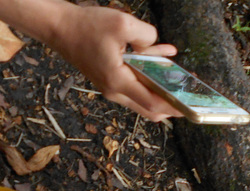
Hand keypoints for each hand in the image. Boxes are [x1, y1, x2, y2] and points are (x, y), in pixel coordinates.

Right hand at [50, 5, 183, 120]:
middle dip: (170, 101)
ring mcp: (111, 87)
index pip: (152, 104)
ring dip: (159, 83)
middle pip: (149, 108)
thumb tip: (155, 46)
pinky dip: (148, 74)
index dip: (173, 107)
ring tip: (174, 65)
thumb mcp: (122, 24)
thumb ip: (147, 36)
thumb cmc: (87, 27)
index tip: (189, 107)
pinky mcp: (109, 80)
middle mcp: (115, 91)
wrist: (60, 28)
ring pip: (143, 95)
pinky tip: (161, 55)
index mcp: (118, 82)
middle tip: (187, 94)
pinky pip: (134, 83)